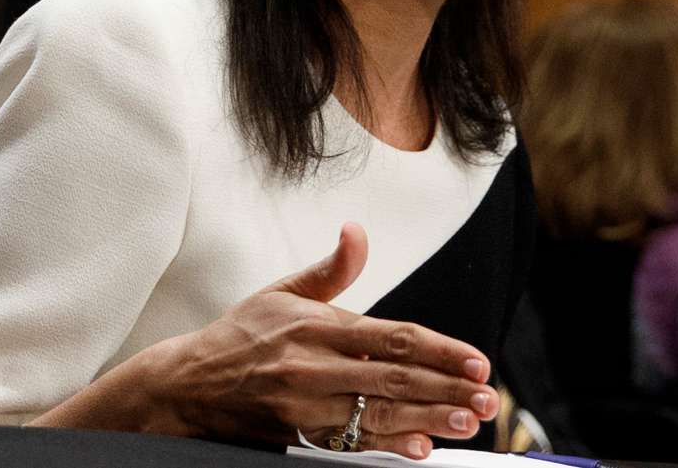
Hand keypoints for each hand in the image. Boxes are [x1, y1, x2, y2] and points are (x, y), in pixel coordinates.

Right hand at [138, 223, 497, 457]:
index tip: (477, 360)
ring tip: (470, 422)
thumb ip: (330, 270)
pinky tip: (420, 448)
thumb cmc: (242, 336)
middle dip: (448, 388)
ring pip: (379, 412)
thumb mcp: (281, 292)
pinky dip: (388, 446)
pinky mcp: (295, 433)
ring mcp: (304, 402)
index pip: (392, 338)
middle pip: (394, 378)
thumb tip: (357, 231)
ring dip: (430, 418)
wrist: (188, 384)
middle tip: (489, 398)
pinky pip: (351, 442)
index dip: (440, 350)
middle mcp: (313, 363)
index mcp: (316, 324)